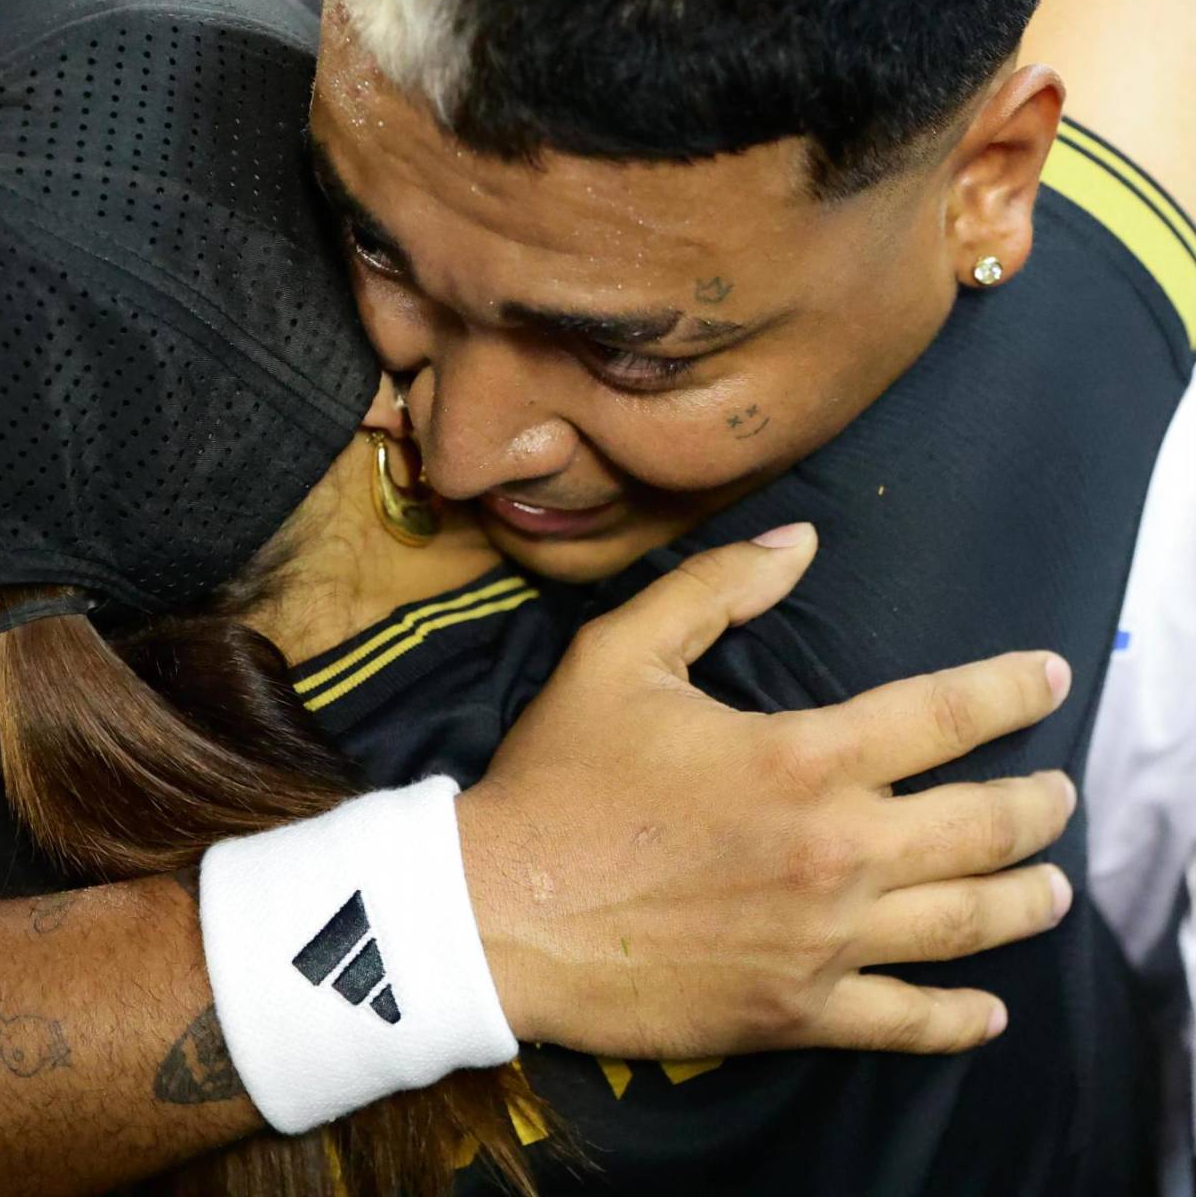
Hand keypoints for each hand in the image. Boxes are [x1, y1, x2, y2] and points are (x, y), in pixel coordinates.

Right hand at [458, 525, 1074, 1058]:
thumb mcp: (622, 652)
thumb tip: (801, 540)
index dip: (1013, 689)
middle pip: (982, 827)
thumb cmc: (560, 777)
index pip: (946, 714)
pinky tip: (989, 1011)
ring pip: (964, 924)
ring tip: (1054, 888)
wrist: (499, 915)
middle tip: (1061, 794)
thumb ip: (718, 587)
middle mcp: (835, 851)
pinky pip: (902, 1021)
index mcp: (803, 756)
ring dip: (1025, 902)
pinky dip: (957, 1018)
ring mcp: (822, 941)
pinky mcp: (794, 1011)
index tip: (1054, 677)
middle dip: (1039, 806)